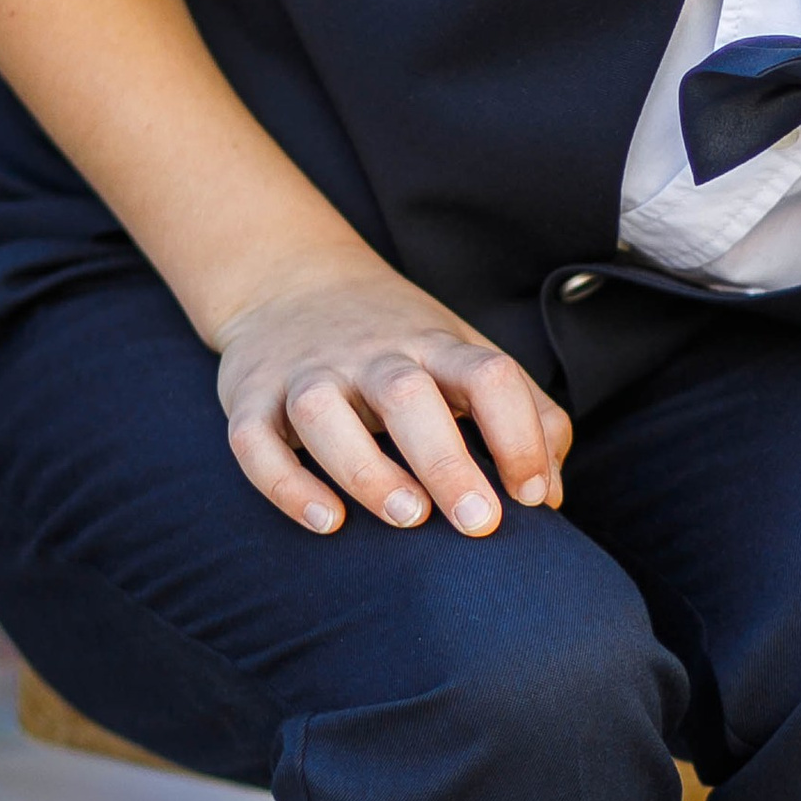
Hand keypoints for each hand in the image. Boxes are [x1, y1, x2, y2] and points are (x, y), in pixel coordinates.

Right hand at [215, 255, 571, 536]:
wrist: (287, 279)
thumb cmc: (398, 342)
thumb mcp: (466, 356)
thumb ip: (524, 418)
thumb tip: (549, 498)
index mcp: (436, 347)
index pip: (488, 375)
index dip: (519, 433)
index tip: (532, 496)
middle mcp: (372, 355)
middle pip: (408, 395)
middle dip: (446, 460)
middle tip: (479, 522)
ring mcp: (308, 372)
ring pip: (324, 413)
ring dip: (367, 469)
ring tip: (409, 517)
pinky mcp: (251, 397)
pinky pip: (255, 440)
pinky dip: (285, 483)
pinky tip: (327, 520)